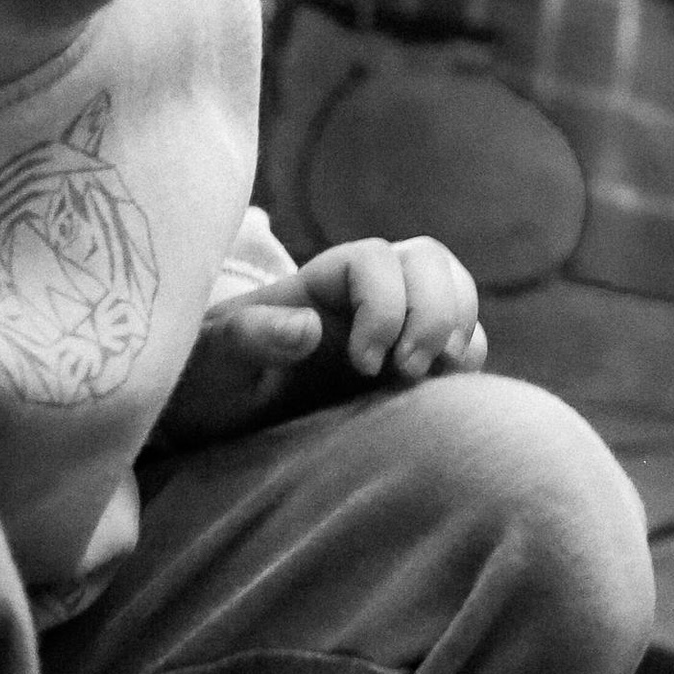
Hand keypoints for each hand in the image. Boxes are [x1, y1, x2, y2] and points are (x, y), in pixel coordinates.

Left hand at [155, 234, 486, 445]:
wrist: (217, 415)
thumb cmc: (208, 380)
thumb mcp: (211, 360)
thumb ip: (249, 337)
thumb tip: (308, 328)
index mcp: (316, 282)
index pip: (374, 258)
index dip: (383, 304)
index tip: (361, 363)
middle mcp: (362, 293)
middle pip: (428, 262)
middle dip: (433, 312)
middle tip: (406, 372)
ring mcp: (392, 323)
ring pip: (454, 291)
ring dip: (457, 330)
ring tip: (428, 379)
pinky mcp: (408, 360)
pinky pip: (461, 340)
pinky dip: (465, 359)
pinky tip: (436, 393)